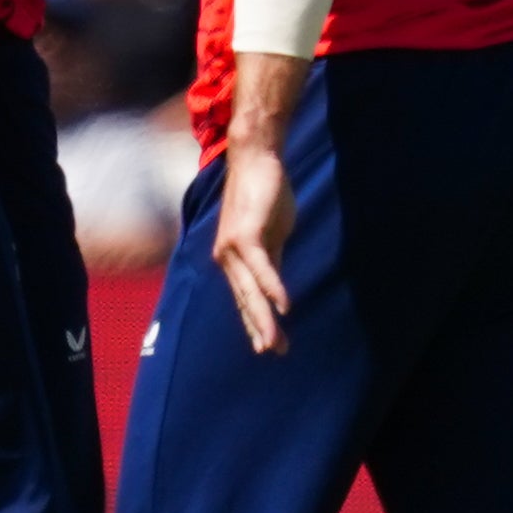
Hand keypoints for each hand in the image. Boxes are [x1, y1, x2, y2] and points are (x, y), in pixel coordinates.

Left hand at [212, 134, 295, 354]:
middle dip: (258, 329)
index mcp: (233, 259)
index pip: (244, 298)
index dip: (256, 321)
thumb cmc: (264, 195)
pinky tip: (284, 307)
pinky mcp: (246, 235)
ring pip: (250, 291)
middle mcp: (227, 257)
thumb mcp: (271, 236)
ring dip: (264, 318)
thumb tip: (275, 287)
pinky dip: (273, 288)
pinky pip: (262, 268)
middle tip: (271, 353)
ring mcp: (233, 247)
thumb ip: (270, 261)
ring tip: (274, 342)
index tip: (269, 344)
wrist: (256, 159)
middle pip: (244, 301)